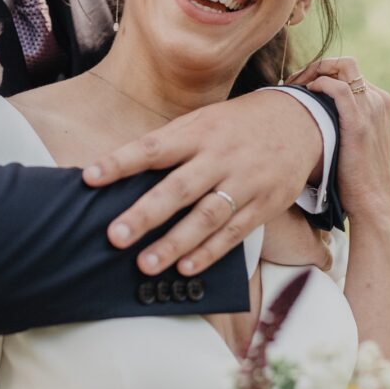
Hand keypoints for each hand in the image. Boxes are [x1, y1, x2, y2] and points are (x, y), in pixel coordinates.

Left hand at [82, 91, 322, 275]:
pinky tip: (185, 267)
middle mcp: (219, 158)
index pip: (153, 148)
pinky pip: (233, 233)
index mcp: (197, 133)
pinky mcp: (263, 205)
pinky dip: (209, 252)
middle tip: (115, 235)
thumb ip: (168, 145)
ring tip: (145, 264)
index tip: (90, 177)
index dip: (120, 162)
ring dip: (174, 243)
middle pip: (178, 188)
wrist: (299, 122)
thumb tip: (121, 170)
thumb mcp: (202, 122)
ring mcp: (243, 183)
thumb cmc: (235, 126)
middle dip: (145, 214)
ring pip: (206, 217)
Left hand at [287, 56, 389, 219]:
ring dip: (314, 71)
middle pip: (345, 64)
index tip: (299, 85)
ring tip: (294, 86)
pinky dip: (319, 84)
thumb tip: (313, 112)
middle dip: (316, 66)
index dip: (321, 72)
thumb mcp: (355, 140)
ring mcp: (370, 108)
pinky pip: (338, 88)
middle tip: (293, 82)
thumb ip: (344, 121)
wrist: (370, 199)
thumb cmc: (355, 174)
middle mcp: (377, 100)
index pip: (348, 71)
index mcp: (378, 102)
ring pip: (342, 68)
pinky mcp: (359, 121)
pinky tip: (305, 93)